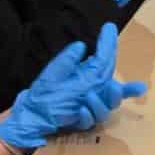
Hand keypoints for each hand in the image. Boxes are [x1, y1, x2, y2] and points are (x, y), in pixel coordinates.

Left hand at [0, 24, 145, 148]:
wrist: (30, 115)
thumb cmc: (43, 93)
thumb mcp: (53, 73)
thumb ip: (67, 61)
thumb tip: (81, 45)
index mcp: (89, 79)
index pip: (105, 63)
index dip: (110, 47)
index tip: (111, 31)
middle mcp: (94, 93)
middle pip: (116, 93)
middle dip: (124, 91)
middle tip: (116, 86)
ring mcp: (89, 110)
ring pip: (106, 110)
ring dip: (101, 104)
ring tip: (89, 97)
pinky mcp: (80, 123)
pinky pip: (90, 121)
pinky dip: (87, 116)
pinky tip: (80, 110)